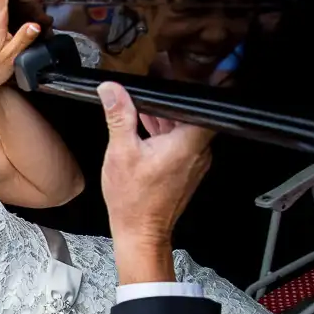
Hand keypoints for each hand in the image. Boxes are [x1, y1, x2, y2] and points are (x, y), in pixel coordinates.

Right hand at [97, 81, 213, 250]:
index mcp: (188, 142)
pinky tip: (145, 139)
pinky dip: (166, 137)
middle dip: (167, 106)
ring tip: (140, 121)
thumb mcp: (121, 152)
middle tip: (144, 104)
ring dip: (165, 122)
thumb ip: (119, 116)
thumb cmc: (134, 201)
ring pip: (184, 130)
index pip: (201, 103)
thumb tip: (112, 90)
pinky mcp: (187, 171)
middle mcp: (198, 152)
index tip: (169, 81)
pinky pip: (181, 145)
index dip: (186, 90)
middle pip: (190, 115)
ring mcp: (195, 163)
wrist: (140, 232)